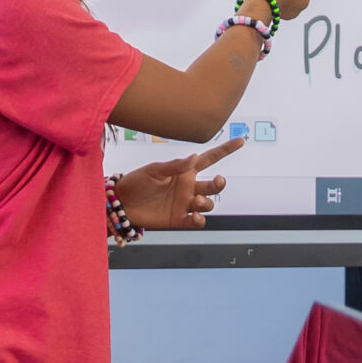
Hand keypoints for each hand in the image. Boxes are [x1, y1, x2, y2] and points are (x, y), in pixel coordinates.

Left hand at [116, 136, 245, 230]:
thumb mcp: (154, 170)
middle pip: (213, 185)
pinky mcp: (179, 219)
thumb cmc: (136, 181)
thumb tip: (194, 157)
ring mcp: (185, 204)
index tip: (240, 141)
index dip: (225, 150)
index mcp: (185, 171)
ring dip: (206, 202)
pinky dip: (199, 220)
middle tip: (218, 180)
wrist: (121, 203)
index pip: (210, 159)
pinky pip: (196, 221)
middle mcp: (188, 187)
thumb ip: (175, 166)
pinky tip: (195, 216)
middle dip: (219, 184)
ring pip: (208, 204)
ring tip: (195, 200)